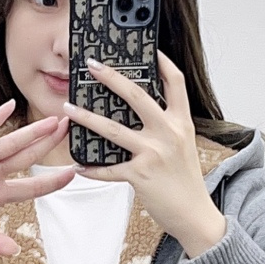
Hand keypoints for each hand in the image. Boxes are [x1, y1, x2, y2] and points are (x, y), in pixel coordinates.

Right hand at [0, 101, 75, 256]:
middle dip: (49, 144)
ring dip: (32, 132)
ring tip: (54, 121)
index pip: (29, 188)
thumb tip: (15, 250)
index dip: (52, 181)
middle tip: (70, 129)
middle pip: (26, 157)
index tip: (73, 173)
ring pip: (10, 143)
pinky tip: (10, 107)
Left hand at [65, 52, 225, 256]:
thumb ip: (168, 126)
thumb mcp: (184, 145)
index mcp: (181, 122)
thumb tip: (144, 110)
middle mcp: (169, 133)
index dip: (162, 62)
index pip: (175, 83)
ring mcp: (153, 154)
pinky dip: (92, 168)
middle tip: (92, 66)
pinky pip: (108, 169)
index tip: (149, 49)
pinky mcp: (140, 176)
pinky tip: (79, 165)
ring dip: (87, 118)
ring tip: (68, 108)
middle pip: (137, 96)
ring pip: (113, 129)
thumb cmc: (186, 181)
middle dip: (111, 77)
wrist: (195, 214)